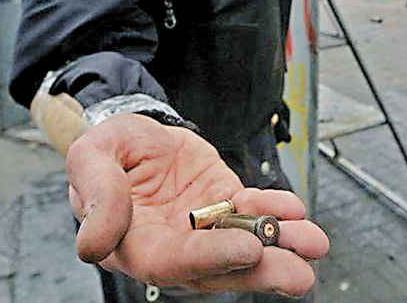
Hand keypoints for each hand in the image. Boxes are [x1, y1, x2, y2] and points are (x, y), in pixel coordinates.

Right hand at [65, 113, 328, 296]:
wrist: (134, 132)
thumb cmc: (108, 149)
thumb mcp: (93, 157)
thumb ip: (98, 196)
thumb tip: (94, 246)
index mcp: (133, 243)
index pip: (172, 261)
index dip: (211, 258)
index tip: (249, 249)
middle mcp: (172, 244)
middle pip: (218, 267)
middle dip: (261, 272)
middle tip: (300, 275)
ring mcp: (202, 227)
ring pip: (243, 244)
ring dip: (281, 247)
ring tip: (313, 243)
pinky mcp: (223, 204)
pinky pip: (252, 213)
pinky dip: (276, 212)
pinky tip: (296, 210)